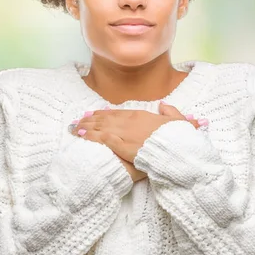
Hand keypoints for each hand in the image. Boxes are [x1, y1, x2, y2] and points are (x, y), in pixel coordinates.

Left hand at [69, 102, 204, 178]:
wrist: (177, 149)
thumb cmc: (178, 138)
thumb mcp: (179, 123)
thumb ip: (171, 113)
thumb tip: (164, 105)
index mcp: (143, 116)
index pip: (119, 113)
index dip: (105, 113)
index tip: (95, 114)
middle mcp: (131, 122)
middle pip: (105, 119)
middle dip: (90, 120)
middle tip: (78, 121)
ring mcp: (125, 133)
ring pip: (100, 127)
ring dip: (86, 127)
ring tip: (74, 128)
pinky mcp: (121, 146)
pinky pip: (102, 139)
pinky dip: (90, 136)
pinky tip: (81, 136)